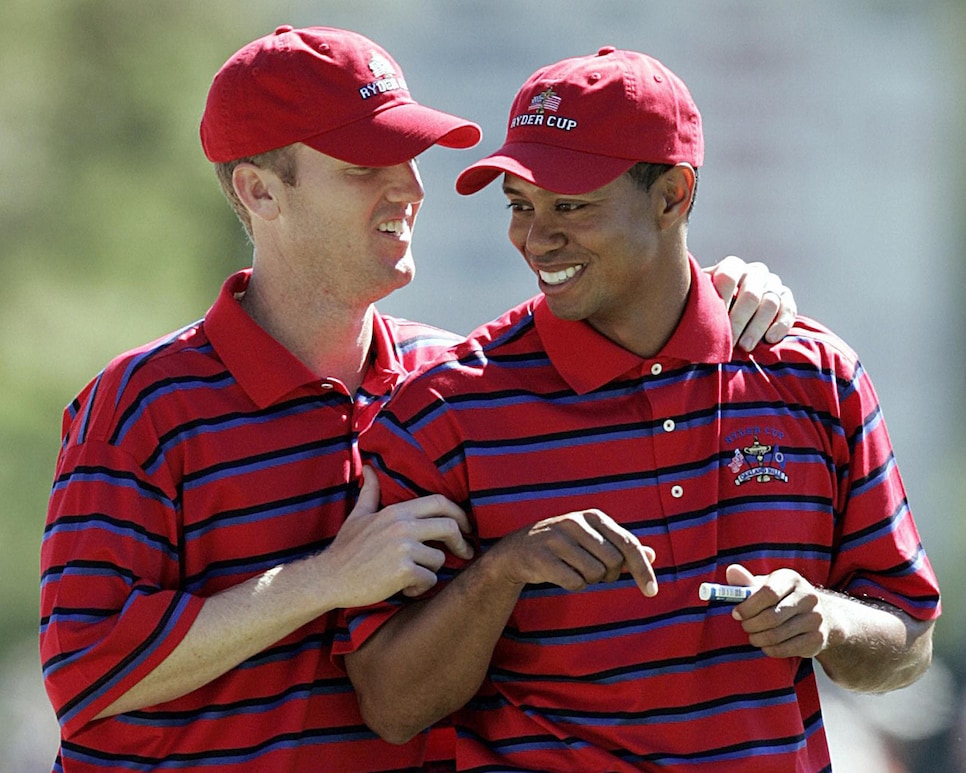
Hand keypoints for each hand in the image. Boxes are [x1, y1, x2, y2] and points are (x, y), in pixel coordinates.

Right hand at [322, 467, 473, 604]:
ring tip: (412, 576)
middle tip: (465, 553)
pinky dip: (420, 588)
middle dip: (462, 541)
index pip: (440, 502)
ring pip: (439, 559)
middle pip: (449, 526)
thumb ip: (370, 492)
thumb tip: (370, 468)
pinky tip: (405, 588)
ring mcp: (404, 548)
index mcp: (396, 511)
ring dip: (430, 571)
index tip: (466, 526)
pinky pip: (429, 580)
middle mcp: (403, 526)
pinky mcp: (403, 571)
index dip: (459, 513)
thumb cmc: (345, 549)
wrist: (328, 578)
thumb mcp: (358, 516)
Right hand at [486, 509, 657, 596]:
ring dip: (588, 579)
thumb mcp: (593, 539)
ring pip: (595, 574)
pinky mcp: (543, 558)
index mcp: (593, 516)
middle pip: (613, 563)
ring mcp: (558, 539)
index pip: (628, 544)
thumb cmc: (563, 545)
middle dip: (607, 574)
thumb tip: (652, 554)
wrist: (518, 550)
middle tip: (592, 570)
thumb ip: (621, 546)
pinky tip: (561, 573)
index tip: (652, 591)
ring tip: (573, 568)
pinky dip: (573, 584)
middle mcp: (576, 522)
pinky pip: (575, 582)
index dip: (643, 570)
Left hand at [705, 256, 796, 350]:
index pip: (728, 276)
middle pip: (750, 295)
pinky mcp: (786, 298)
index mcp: (732, 267)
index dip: (720, 300)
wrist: (730, 311)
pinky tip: (770, 339)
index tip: (711, 321)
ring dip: (757, 327)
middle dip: (738, 321)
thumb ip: (697, 299)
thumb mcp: (699, 298)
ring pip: (770, 303)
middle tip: (728, 342)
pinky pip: (788, 309)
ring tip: (745, 346)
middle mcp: (754, 272)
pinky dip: (780, 325)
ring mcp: (772, 284)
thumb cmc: (708, 306)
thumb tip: (684, 309)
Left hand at [726, 563, 829, 658]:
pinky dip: (770, 649)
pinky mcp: (817, 639)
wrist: (817, 614)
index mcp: (792, 579)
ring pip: (777, 635)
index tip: (736, 614)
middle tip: (744, 626)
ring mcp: (815, 618)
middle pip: (771, 617)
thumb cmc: (781, 598)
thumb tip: (732, 571)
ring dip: (758, 639)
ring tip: (753, 636)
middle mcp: (808, 597)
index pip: (768, 593)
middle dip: (751, 625)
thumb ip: (746, 581)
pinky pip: (786, 649)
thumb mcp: (765, 585)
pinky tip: (765, 645)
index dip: (748, 606)